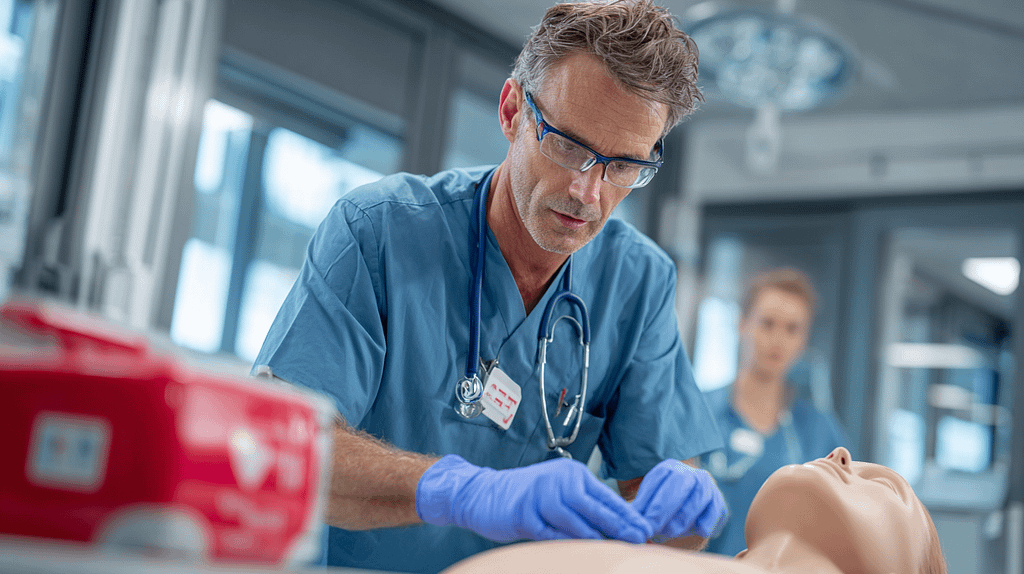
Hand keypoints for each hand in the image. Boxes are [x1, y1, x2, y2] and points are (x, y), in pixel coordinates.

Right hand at [416, 455, 652, 543]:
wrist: (483, 493)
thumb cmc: (526, 496)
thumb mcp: (557, 492)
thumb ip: (583, 505)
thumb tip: (618, 525)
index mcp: (572, 474)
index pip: (606, 497)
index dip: (627, 515)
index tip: (646, 530)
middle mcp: (558, 481)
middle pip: (596, 509)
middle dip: (620, 527)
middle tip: (640, 540)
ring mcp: (541, 496)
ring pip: (576, 523)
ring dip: (596, 539)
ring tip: (614, 551)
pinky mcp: (524, 514)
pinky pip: (551, 535)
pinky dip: (567, 545)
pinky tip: (580, 554)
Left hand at [631, 459, 726, 539]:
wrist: (684, 514)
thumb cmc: (659, 510)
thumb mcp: (646, 505)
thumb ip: (638, 511)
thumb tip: (627, 521)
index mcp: (667, 469)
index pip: (657, 479)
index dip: (648, 501)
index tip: (641, 521)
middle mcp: (689, 473)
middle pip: (678, 484)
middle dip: (664, 509)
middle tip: (653, 530)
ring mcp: (706, 485)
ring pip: (698, 497)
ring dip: (683, 518)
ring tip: (669, 534)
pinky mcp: (718, 501)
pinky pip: (716, 509)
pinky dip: (708, 521)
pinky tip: (699, 532)